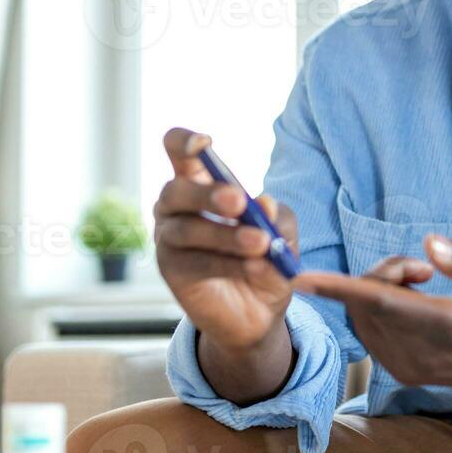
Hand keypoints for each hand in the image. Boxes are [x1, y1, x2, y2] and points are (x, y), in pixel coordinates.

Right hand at [154, 127, 299, 351]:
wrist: (260, 311)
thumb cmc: (266, 256)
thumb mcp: (282, 231)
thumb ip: (275, 217)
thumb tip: (264, 205)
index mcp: (200, 182)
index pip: (178, 150)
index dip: (184, 141)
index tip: (203, 143)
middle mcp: (176, 206)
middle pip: (176, 189)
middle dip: (207, 194)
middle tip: (239, 201)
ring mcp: (169, 238)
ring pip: (188, 229)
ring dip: (226, 235)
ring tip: (259, 242)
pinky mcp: (171, 271)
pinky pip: (194, 262)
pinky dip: (226, 263)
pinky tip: (253, 266)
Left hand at [295, 235, 451, 390]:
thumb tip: (428, 243)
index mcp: (450, 327)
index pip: (383, 303)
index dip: (340, 287)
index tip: (301, 277)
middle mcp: (423, 355)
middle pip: (368, 302)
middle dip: (382, 271)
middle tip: (423, 267)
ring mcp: (410, 369)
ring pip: (363, 316)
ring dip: (379, 288)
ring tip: (424, 283)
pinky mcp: (403, 373)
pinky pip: (368, 330)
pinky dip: (377, 307)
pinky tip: (413, 303)